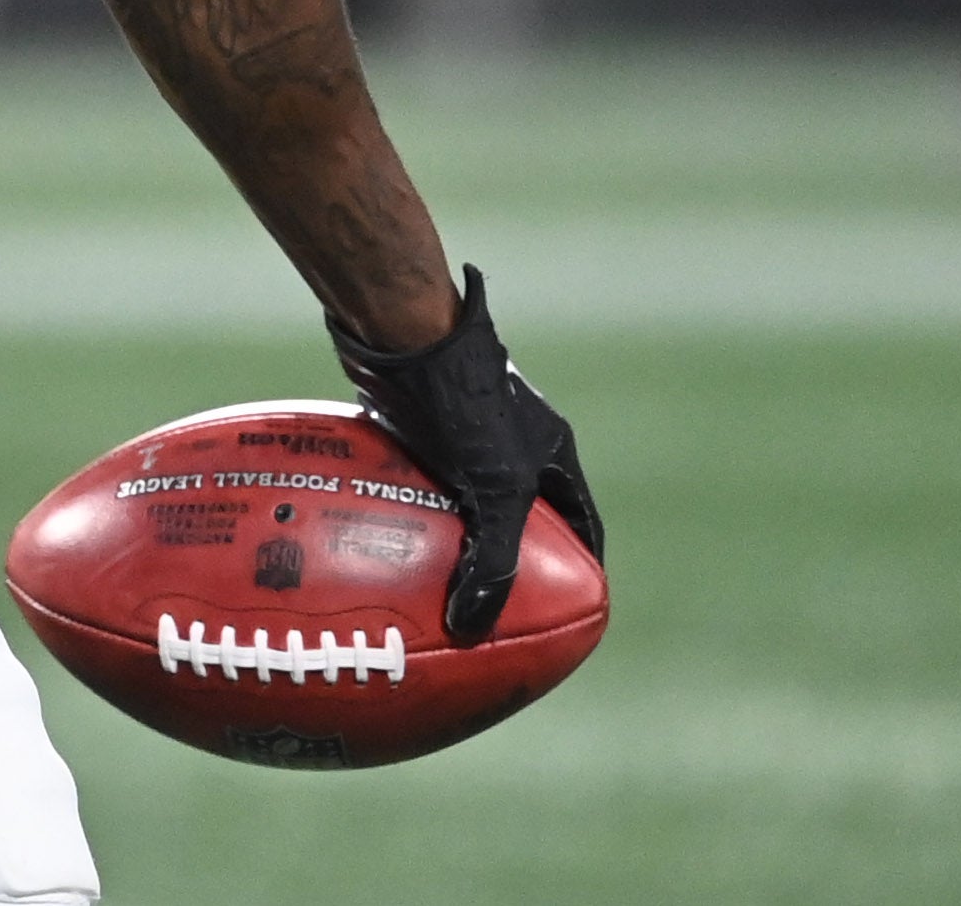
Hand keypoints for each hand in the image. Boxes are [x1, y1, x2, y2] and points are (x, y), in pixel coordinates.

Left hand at [332, 265, 603, 643]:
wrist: (407, 335)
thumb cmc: (468, 404)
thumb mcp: (498, 489)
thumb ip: (494, 559)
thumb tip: (473, 627)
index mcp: (551, 455)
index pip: (580, 525)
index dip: (580, 570)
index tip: (571, 613)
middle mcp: (512, 445)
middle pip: (518, 519)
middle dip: (505, 566)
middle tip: (486, 614)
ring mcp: (464, 435)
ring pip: (462, 506)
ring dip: (450, 547)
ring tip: (430, 595)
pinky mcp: (418, 429)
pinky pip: (416, 489)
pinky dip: (405, 522)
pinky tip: (380, 557)